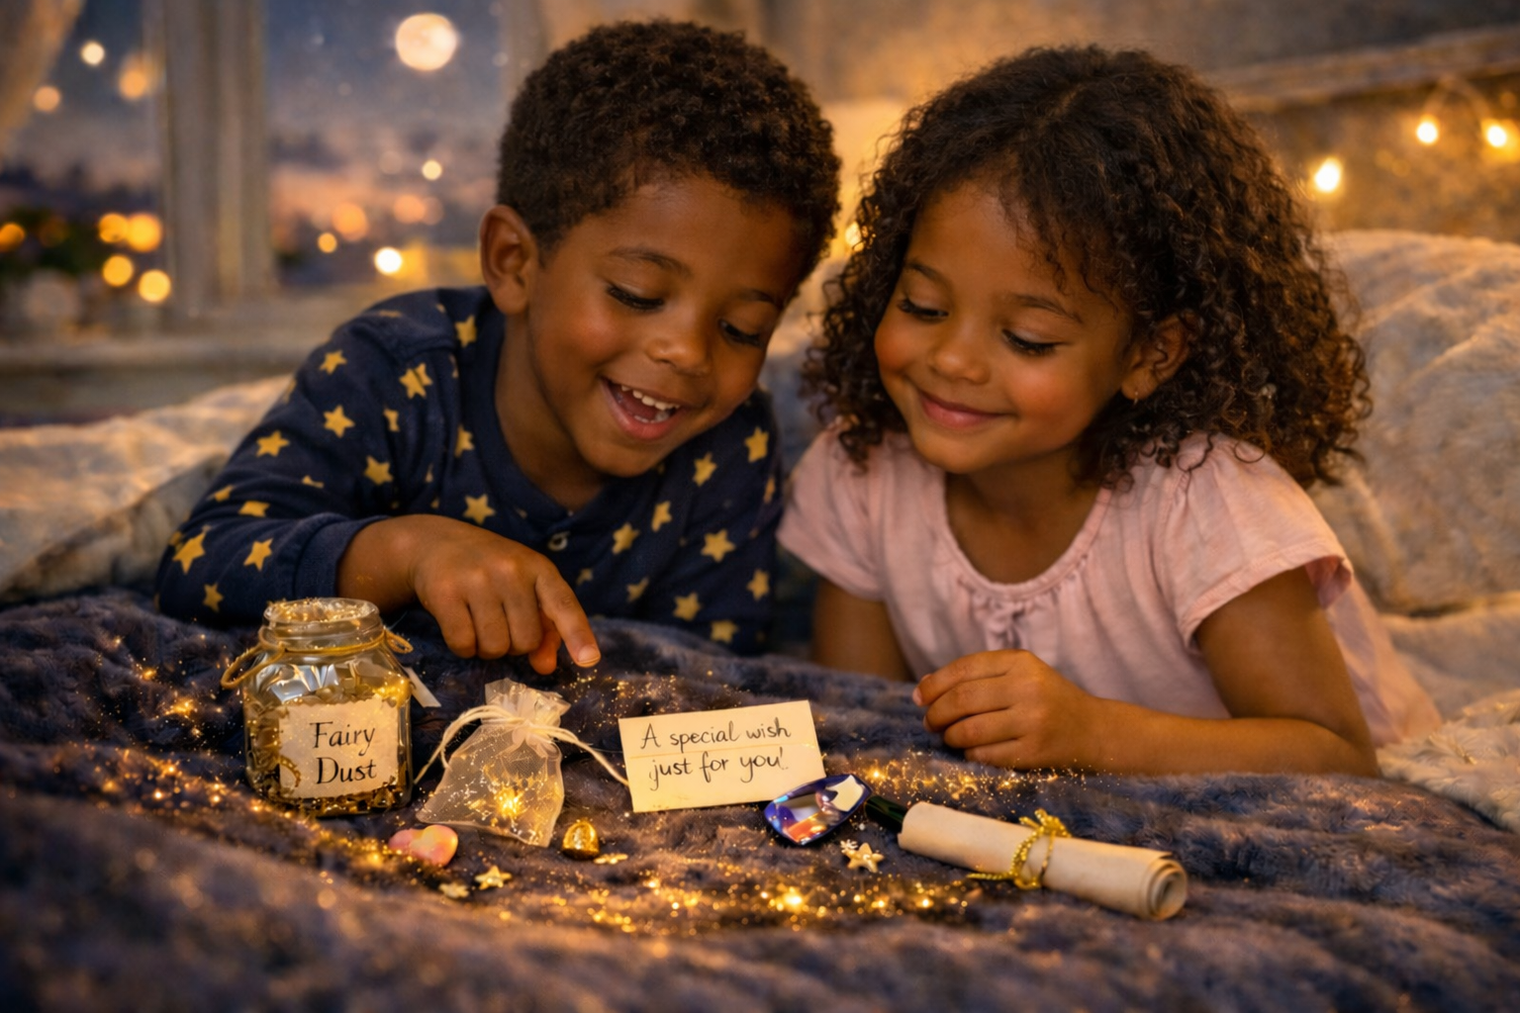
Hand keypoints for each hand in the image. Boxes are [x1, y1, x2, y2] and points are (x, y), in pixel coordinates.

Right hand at [340, 515, 599, 671]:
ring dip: (486, 648)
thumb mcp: (523, 588)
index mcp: (538, 568)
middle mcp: (511, 570)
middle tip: (499, 624)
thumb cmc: (490, 570)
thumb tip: (546, 666)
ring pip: (494, 647)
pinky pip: (463, 644)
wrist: (435, 543)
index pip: (563, 605)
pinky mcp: (445, 592)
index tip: (589, 660)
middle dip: (513, 645)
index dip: (577, 635)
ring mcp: (477, 579)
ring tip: (478, 623)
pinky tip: (458, 625)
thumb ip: (543, 626)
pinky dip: (463, 647)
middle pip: (525, 641)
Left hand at [912, 650, 1099, 768]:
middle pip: (961, 700)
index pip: (963, 669)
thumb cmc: (1047, 700)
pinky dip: (969, 753)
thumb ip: (977, 676)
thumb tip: (925, 686)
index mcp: (1021, 662)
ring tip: (949, 737)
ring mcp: (1032, 721)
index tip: (920, 698)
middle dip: (936, 713)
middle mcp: (1028, 688)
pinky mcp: (1034, 752)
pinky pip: (984, 754)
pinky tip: (971, 750)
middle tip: (929, 722)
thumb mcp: (1020, 675)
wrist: (1094, 731)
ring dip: (949, 736)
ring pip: (969, 730)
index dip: (934, 684)